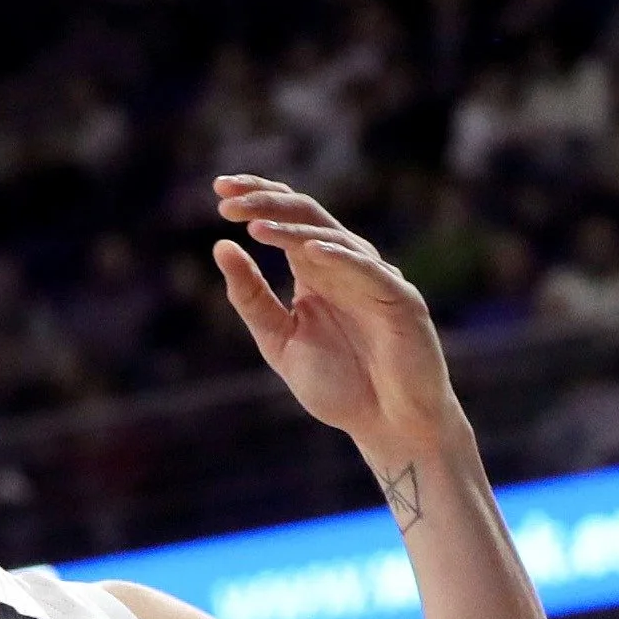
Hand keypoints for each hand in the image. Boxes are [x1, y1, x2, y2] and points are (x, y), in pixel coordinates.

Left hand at [211, 177, 464, 465]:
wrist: (390, 427)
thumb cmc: (341, 387)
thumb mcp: (280, 341)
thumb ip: (251, 298)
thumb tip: (221, 247)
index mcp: (316, 271)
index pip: (286, 218)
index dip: (257, 198)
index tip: (218, 191)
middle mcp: (346, 265)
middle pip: (306, 215)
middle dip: (267, 201)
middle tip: (227, 198)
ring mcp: (375, 278)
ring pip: (333, 237)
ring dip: (293, 230)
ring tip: (255, 226)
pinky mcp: (400, 299)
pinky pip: (368, 270)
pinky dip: (339, 258)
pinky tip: (308, 252)